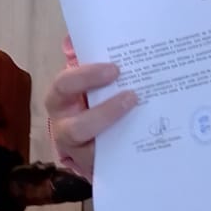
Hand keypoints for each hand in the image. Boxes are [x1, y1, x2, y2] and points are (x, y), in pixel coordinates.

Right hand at [45, 59, 137, 180]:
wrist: (92, 137)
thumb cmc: (88, 99)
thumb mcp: (86, 78)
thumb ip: (82, 57)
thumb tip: (70, 40)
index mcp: (61, 100)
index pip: (64, 86)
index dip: (86, 77)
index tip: (114, 69)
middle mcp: (64, 129)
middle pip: (76, 128)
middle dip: (104, 114)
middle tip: (133, 96)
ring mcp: (80, 154)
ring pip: (91, 152)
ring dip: (120, 141)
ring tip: (143, 124)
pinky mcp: (94, 169)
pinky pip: (109, 166)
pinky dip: (128, 156)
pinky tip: (149, 145)